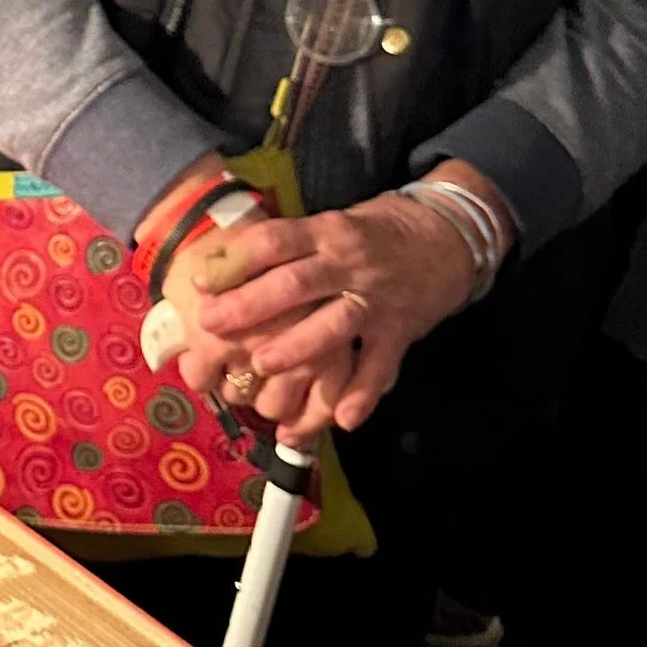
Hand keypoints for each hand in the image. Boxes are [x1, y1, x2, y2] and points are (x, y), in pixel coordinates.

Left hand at [159, 183, 489, 437]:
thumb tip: (219, 265)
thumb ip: (286, 246)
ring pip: (334, 326)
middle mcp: (348, 264)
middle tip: (212, 325)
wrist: (447, 236)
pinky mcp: (400, 332)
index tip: (200, 282)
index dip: (236, 261)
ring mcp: (376, 300)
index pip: (274, 242)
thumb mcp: (329, 226)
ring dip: (297, 347)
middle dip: (251, 305)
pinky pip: (379, 366)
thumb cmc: (370, 233)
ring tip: (263, 367)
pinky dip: (362, 395)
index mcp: (325, 233)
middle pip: (295, 284)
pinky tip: (342, 420)